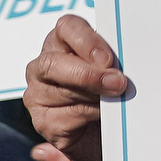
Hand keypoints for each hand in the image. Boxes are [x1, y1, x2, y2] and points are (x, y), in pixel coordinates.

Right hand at [22, 13, 122, 160]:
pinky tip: (101, 118)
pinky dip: (87, 117)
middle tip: (117, 84)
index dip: (86, 40)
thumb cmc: (114, 94)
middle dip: (87, 75)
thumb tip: (121, 63)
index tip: (108, 59)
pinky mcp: (43, 122)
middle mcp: (45, 67)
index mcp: (64, 43)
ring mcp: (39, 94)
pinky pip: (62, 117)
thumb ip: (114, 61)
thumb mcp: (116, 70)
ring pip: (60, 91)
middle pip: (52, 63)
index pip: (67, 27)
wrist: (113, 134)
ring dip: (93, 97)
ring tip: (116, 102)